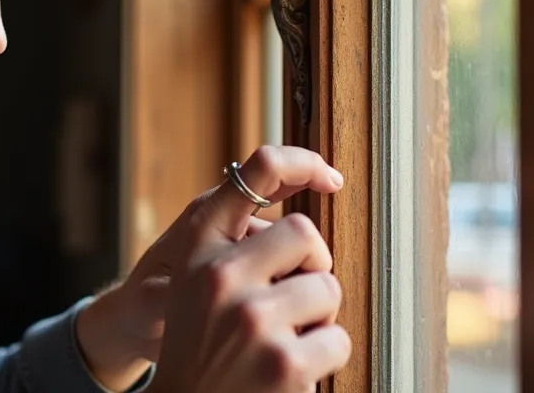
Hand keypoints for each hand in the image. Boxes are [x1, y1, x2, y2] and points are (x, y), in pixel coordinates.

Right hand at [146, 146, 349, 391]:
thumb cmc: (199, 342)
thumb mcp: (195, 280)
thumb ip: (235, 243)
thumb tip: (307, 208)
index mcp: (198, 245)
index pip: (254, 172)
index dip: (301, 161)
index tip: (330, 177)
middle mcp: (221, 275)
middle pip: (305, 234)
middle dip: (311, 266)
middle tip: (292, 300)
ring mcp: (253, 320)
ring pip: (328, 290)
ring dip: (318, 318)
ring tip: (283, 339)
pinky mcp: (285, 364)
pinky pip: (338, 340)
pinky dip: (324, 358)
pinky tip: (290, 372)